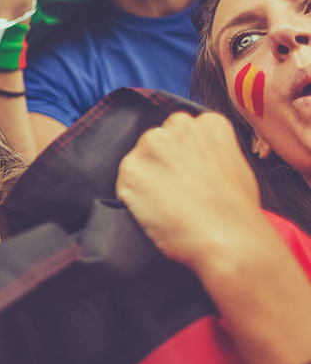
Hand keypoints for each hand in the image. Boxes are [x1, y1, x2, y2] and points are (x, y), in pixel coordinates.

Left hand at [115, 112, 274, 277]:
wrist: (228, 240)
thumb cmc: (238, 212)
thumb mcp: (237, 167)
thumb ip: (213, 152)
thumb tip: (197, 157)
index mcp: (209, 123)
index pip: (183, 130)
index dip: (184, 156)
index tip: (190, 174)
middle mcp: (178, 126)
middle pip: (158, 139)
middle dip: (163, 161)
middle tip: (176, 190)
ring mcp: (151, 146)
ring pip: (140, 159)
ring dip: (146, 177)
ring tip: (167, 204)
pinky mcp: (130, 169)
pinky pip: (125, 183)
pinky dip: (133, 198)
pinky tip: (154, 213)